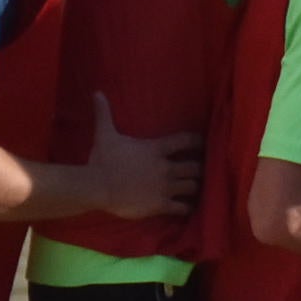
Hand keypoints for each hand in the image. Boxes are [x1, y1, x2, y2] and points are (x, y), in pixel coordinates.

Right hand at [86, 94, 201, 218]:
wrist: (97, 187)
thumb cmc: (102, 160)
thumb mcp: (104, 134)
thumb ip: (104, 113)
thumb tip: (97, 92)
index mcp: (155, 149)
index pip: (185, 140)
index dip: (198, 140)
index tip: (204, 142)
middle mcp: (165, 168)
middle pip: (196, 167)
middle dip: (200, 168)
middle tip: (200, 169)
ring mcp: (164, 188)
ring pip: (193, 187)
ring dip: (195, 187)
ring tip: (195, 187)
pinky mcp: (160, 205)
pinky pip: (182, 208)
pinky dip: (187, 208)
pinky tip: (187, 207)